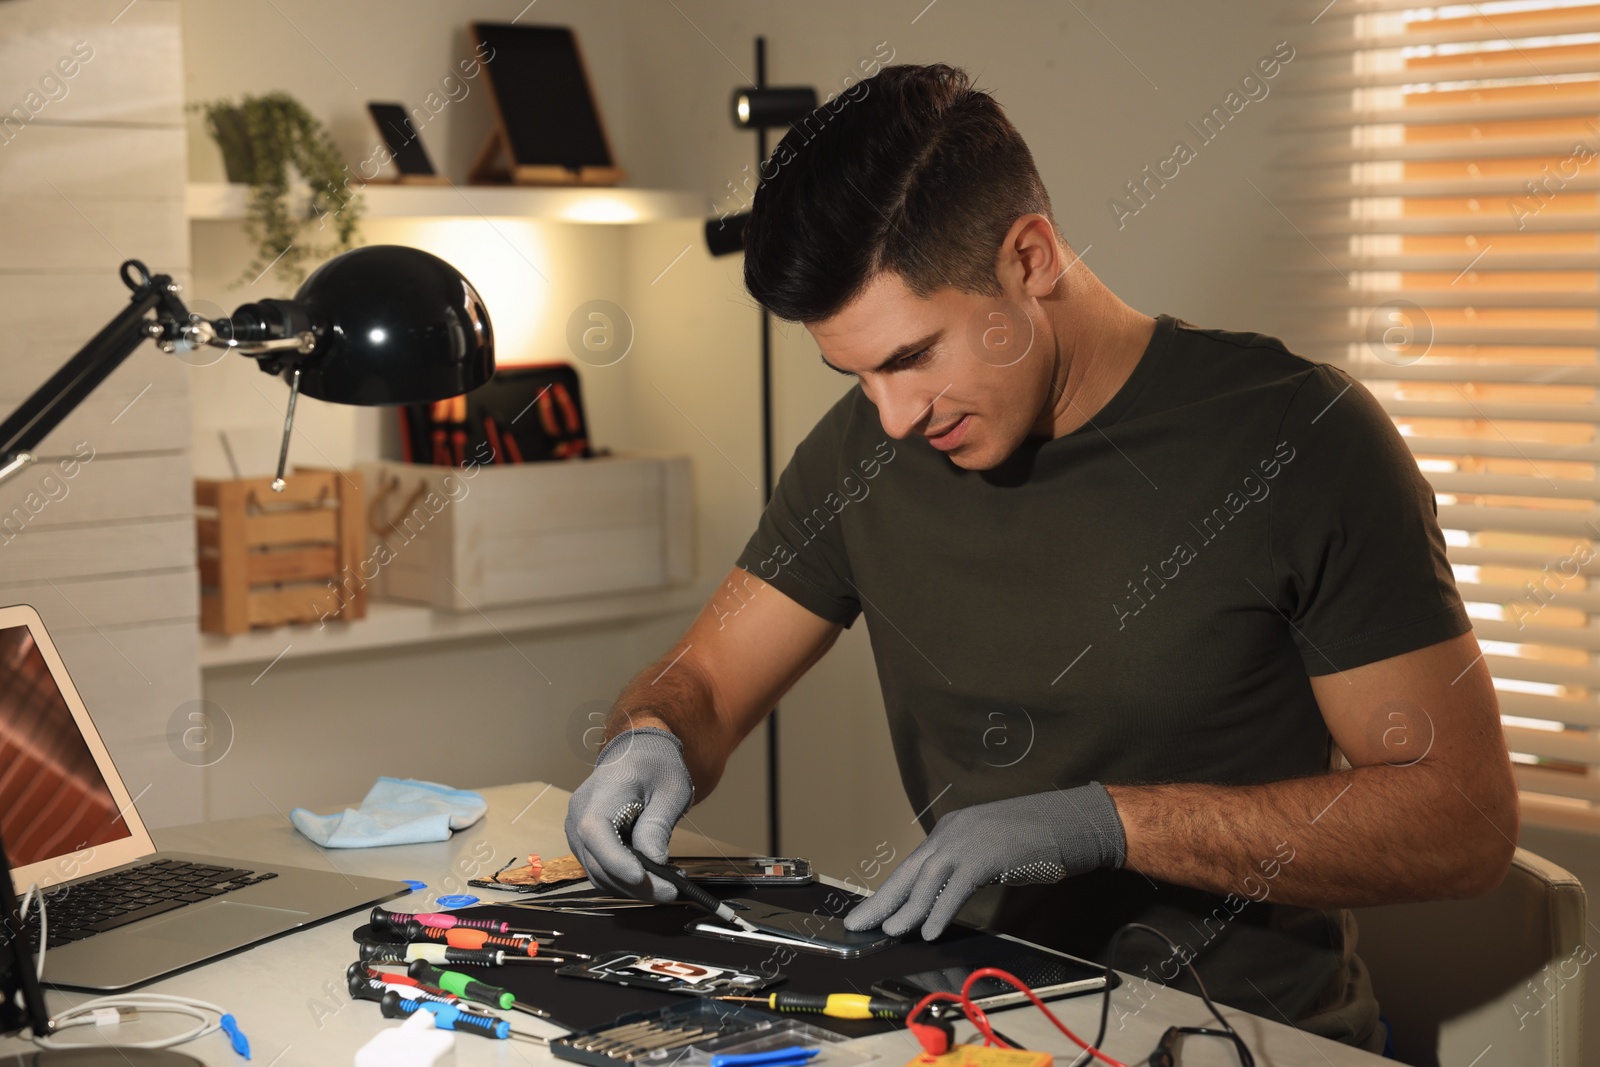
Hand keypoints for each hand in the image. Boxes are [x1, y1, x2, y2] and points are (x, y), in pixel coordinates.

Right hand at [564, 727, 693, 901]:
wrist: (638, 754)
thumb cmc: (656, 767)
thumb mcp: (671, 790)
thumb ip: (658, 824)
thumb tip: (655, 862)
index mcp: (601, 792)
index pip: (595, 830)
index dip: (615, 859)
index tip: (642, 877)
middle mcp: (579, 813)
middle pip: (597, 861)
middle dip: (634, 884)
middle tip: (671, 892)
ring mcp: (577, 831)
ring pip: (598, 873)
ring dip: (631, 887)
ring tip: (667, 884)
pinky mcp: (584, 844)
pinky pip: (600, 870)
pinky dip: (624, 880)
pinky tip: (652, 878)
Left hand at [843, 782, 1125, 939]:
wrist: (1075, 821)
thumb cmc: (1040, 839)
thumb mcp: (993, 852)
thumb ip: (966, 869)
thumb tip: (942, 898)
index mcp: (953, 829)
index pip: (913, 865)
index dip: (890, 891)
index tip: (872, 911)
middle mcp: (954, 831)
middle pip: (909, 871)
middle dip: (882, 901)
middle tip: (858, 923)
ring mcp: (969, 840)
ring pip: (926, 880)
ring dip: (906, 910)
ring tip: (889, 932)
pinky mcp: (987, 855)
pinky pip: (956, 888)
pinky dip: (940, 911)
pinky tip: (931, 931)